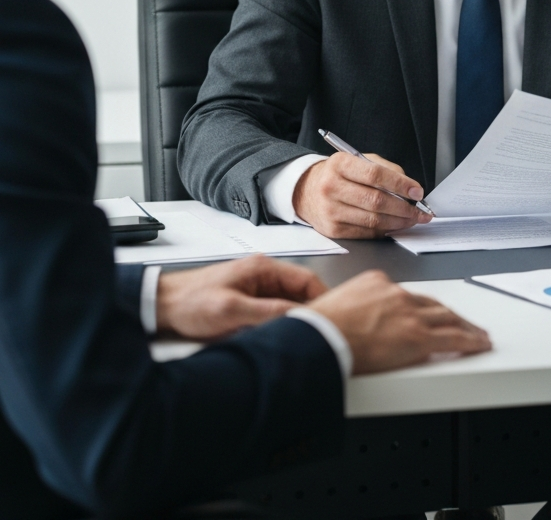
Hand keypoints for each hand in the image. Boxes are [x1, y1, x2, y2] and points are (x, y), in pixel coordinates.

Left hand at [156, 255, 327, 338]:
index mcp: (263, 268)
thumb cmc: (190, 301)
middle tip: (319, 331)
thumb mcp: (231, 309)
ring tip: (300, 337)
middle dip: (310, 312)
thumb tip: (299, 316)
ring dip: (293, 320)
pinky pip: (273, 313)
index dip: (323, 297)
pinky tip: (278, 338)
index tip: (333, 316)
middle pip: (300, 293)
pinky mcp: (248, 303)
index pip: (306, 279)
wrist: (161, 306)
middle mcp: (263, 275)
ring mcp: (256, 289)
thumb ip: (267, 312)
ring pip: (287, 305)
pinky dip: (279, 325)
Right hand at [293, 152, 432, 238]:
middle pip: (376, 201)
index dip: (400, 184)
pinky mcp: (332, 230)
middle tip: (420, 211)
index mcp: (340, 164)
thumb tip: (409, 187)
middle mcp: (331, 187)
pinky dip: (385, 231)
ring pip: (373, 220)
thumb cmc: (339, 174)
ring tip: (412, 219)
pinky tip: (395, 226)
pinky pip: (366, 233)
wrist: (307, 191)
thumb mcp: (359, 160)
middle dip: (404, 208)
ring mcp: (330, 210)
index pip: (375, 175)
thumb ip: (385, 169)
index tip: (417, 191)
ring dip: (398, 222)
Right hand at [307, 270, 491, 373]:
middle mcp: (398, 294)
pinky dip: (470, 341)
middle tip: (463, 323)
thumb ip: (355, 309)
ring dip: (466, 327)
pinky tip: (479, 344)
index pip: (408, 295)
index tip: (428, 314)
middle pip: (433, 305)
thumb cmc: (318, 328)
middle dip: (450, 315)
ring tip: (477, 335)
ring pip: (448, 318)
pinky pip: (453, 339)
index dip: (423, 307)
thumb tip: (355, 323)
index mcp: (378, 283)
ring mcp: (410, 314)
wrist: (319, 337)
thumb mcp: (337, 305)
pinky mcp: (418, 337)